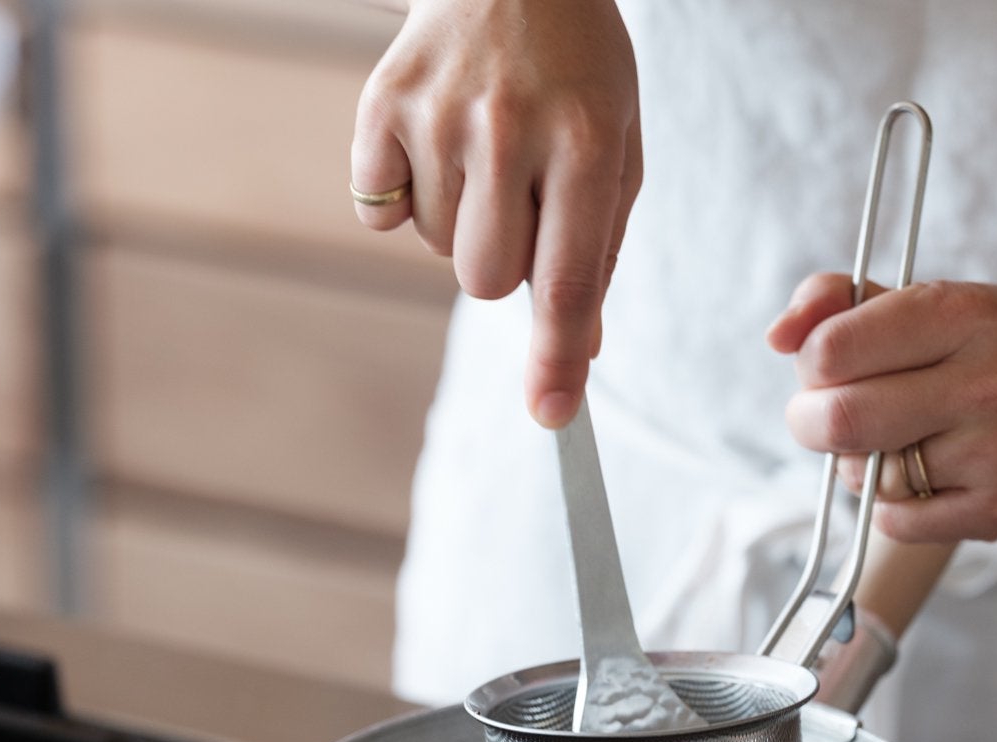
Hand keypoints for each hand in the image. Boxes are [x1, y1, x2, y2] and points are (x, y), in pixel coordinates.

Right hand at [353, 0, 642, 428]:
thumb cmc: (575, 71)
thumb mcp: (615, 146)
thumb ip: (599, 250)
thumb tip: (579, 352)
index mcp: (588, 142)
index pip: (568, 279)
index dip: (557, 357)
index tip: (552, 416)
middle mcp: (512, 128)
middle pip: (488, 280)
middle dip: (504, 267)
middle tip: (521, 204)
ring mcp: (440, 113)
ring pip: (438, 250)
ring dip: (462, 226)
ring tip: (485, 154)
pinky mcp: (383, 102)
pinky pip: (380, 214)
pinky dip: (402, 200)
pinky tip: (436, 146)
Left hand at [765, 273, 996, 542]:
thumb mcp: (931, 299)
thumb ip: (840, 300)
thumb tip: (776, 337)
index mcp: (962, 314)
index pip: (833, 349)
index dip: (811, 363)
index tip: (826, 366)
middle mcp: (986, 382)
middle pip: (840, 421)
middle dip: (810, 420)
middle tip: (822, 415)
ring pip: (867, 475)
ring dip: (858, 461)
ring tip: (893, 439)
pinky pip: (897, 520)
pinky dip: (890, 501)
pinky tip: (921, 473)